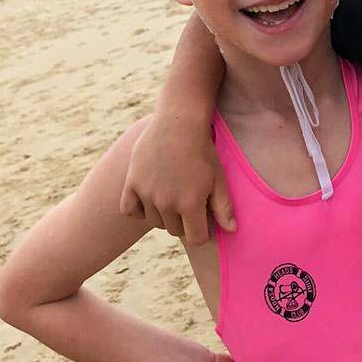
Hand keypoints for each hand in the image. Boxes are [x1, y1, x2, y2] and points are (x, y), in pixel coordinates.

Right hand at [120, 113, 235, 244]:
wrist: (178, 123)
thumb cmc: (203, 151)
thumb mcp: (218, 179)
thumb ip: (223, 207)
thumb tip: (232, 230)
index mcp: (190, 204)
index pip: (196, 238)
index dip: (202, 232)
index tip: (203, 220)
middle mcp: (166, 202)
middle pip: (174, 230)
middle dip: (183, 221)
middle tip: (187, 201)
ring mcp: (146, 193)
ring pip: (154, 221)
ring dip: (163, 214)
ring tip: (172, 194)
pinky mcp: (131, 183)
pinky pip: (129, 211)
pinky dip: (138, 209)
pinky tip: (150, 199)